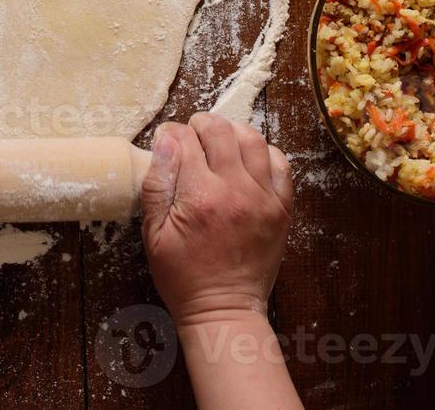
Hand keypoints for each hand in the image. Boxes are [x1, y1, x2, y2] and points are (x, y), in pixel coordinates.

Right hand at [141, 113, 291, 326]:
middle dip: (201, 124)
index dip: (171, 134)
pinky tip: (249, 159)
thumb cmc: (182, 276)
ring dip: (233, 131)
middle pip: (220, 130)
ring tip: (221, 140)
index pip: (184, 139)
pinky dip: (265, 152)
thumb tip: (164, 141)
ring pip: (253, 139)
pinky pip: (281, 164)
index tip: (167, 142)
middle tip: (192, 135)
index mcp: (199, 196)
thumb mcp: (153, 233)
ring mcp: (263, 198)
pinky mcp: (282, 208)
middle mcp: (235, 190)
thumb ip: (156, 184)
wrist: (224, 310)